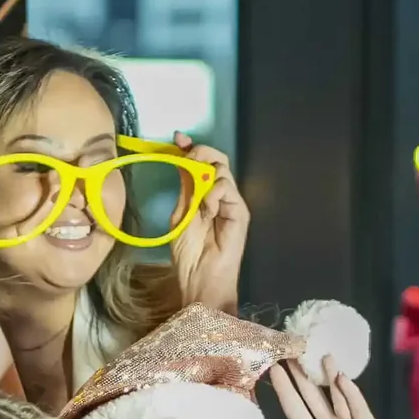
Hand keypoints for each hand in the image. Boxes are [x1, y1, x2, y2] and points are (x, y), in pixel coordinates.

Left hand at [166, 137, 247, 314]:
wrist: (200, 280)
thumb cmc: (189, 255)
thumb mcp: (180, 215)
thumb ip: (184, 188)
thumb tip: (180, 158)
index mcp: (203, 194)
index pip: (201, 163)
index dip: (190, 147)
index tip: (178, 138)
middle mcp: (219, 195)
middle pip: (216, 159)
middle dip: (200, 153)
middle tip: (187, 158)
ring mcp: (231, 203)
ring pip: (222, 170)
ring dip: (205, 177)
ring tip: (197, 199)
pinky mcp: (240, 212)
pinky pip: (228, 189)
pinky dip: (214, 194)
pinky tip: (206, 209)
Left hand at [266, 364, 412, 418]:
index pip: (294, 410)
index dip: (284, 390)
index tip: (273, 369)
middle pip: (311, 397)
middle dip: (302, 376)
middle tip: (291, 351)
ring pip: (336, 396)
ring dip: (328, 376)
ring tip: (319, 355)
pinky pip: (358, 407)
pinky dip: (350, 393)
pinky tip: (340, 378)